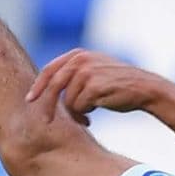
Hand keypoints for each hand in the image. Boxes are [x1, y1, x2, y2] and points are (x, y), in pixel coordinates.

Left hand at [26, 48, 161, 121]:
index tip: (29, 100)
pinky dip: (84, 114)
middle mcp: (80, 60)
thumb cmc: (118, 86)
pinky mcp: (93, 86)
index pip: (50, 69)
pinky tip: (94, 115)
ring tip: (87, 116)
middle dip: (47, 105)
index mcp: (78, 55)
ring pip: (67, 100)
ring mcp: (87, 72)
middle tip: (46, 121)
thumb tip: (48, 92)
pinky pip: (78, 107)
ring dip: (75, 112)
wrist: (144, 89)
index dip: (38, 86)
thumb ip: (74, 75)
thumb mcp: (94, 72)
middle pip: (53, 85)